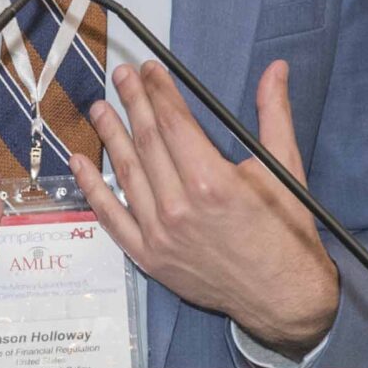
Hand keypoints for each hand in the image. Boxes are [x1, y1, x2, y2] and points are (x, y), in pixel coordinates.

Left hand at [71, 60, 339, 359]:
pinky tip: (81, 163)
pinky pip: (113, 219)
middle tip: (122, 77)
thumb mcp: (284, 168)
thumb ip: (274, 114)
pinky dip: (93, 190)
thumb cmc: (286, 233)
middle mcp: (180, 208)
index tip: (149, 70)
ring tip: (100, 108)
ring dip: (110, 137)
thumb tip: (276, 70)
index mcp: (212, 182)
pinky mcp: (150, 258)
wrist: (283, 298)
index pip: (174, 123)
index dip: (159, 92)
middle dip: (133, 103)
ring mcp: (160, 235)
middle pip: (147, 142)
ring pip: (127, 174)